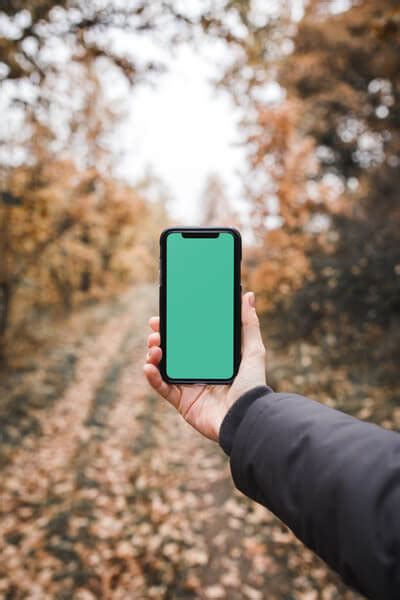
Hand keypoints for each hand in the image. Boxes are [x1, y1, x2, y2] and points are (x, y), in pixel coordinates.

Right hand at [143, 292, 266, 441]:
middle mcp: (199, 371)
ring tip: (155, 346)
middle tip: (155, 329)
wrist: (246, 417)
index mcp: (213, 359)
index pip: (189, 338)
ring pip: (163, 367)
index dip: (176, 327)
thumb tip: (249, 296)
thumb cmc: (253, 385)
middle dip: (160, 338)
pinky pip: (161, 388)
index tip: (165, 314)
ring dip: (154, 353)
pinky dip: (152, 376)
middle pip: (173, 351)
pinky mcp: (182, 403)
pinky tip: (148, 365)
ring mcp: (189, 387)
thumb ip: (248, 324)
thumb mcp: (254, 350)